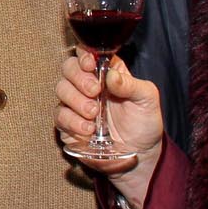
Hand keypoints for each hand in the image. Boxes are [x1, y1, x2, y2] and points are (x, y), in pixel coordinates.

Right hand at [56, 49, 163, 205]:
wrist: (139, 155)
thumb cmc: (144, 123)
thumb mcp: (147, 99)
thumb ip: (131, 84)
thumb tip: (110, 75)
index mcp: (106, 73)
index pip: (86, 53)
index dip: (84, 55)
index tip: (90, 65)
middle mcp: (88, 85)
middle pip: (68, 68)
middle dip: (79, 78)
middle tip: (95, 92)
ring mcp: (76, 104)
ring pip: (61, 89)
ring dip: (76, 100)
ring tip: (94, 114)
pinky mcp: (69, 124)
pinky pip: (60, 116)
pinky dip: (72, 121)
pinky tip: (88, 129)